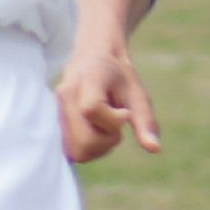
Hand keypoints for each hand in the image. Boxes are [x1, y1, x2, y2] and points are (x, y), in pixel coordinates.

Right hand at [56, 44, 160, 164]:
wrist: (94, 58)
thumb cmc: (119, 75)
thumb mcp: (137, 93)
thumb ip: (145, 121)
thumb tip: (155, 149)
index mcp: (87, 79)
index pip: (91, 110)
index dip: (113, 120)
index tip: (125, 112)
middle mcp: (65, 95)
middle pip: (83, 142)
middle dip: (107, 140)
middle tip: (115, 124)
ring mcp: (56, 110)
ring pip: (77, 151)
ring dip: (98, 147)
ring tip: (105, 127)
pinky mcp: (54, 123)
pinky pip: (72, 151)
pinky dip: (88, 148)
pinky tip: (95, 132)